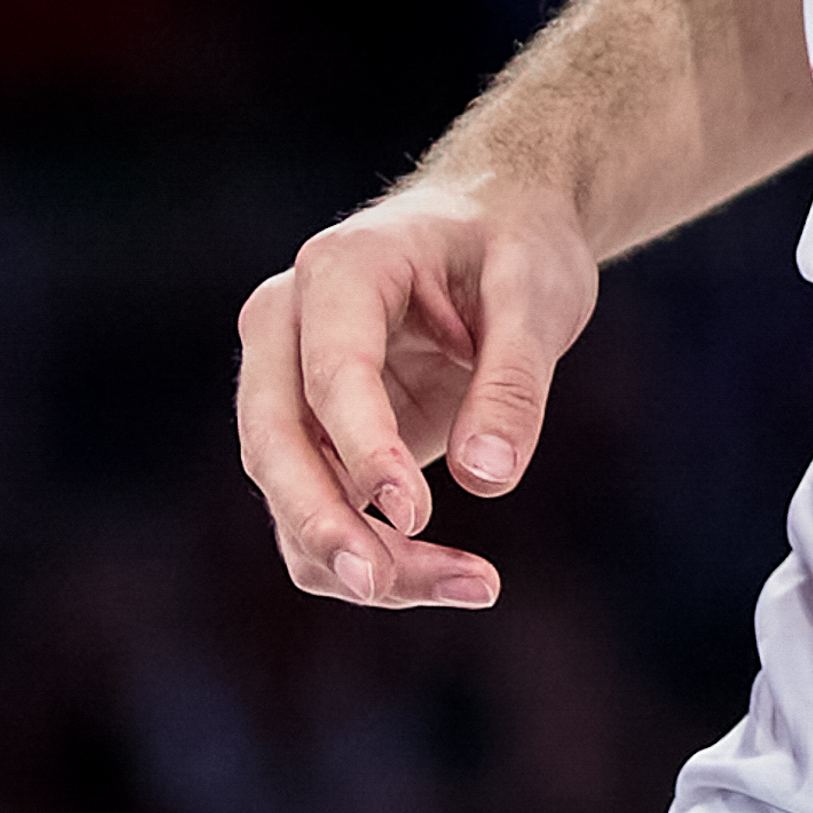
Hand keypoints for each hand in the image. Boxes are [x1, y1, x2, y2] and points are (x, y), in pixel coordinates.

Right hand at [232, 172, 598, 608]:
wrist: (495, 227)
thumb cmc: (515, 245)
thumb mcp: (538, 293)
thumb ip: (514, 380)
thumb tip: (487, 479)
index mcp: (341, 269)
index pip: (331, 371)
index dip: (363, 448)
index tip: (414, 513)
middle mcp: (289, 326)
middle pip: (274, 439)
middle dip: (320, 520)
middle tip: (380, 585)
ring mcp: (289, 386)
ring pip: (288, 494)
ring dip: (357, 555)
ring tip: (472, 582)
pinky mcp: (313, 440)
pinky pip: (318, 516)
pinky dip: (372, 560)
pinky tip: (456, 579)